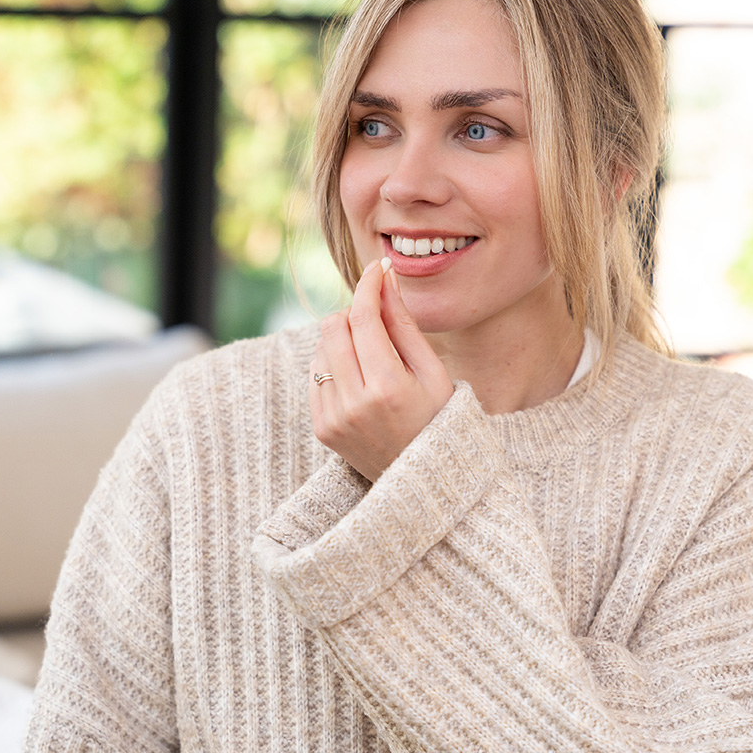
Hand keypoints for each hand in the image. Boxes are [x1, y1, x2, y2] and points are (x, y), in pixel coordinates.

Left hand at [310, 260, 453, 480]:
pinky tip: (358, 375)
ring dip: (342, 338)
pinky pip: (315, 374)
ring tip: (371, 354)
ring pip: (320, 348)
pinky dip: (332, 363)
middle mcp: (354, 404)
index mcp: (387, 388)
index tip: (376, 269)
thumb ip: (404, 325)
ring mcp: (333, 418)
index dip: (368, 286)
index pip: (364, 319)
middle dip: (354, 312)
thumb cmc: (437, 421)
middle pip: (334, 327)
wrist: (422, 482)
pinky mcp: (321, 427)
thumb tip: (384, 281)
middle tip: (377, 318)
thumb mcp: (432, 372)